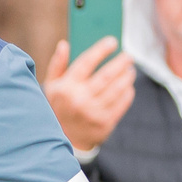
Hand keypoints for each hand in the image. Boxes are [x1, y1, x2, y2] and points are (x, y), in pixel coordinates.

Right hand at [43, 37, 135, 152]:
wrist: (65, 140)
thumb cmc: (59, 107)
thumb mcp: (52, 87)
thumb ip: (57, 65)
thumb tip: (64, 44)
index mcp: (66, 87)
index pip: (86, 62)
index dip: (101, 49)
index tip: (112, 41)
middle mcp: (80, 99)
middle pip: (107, 75)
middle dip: (120, 62)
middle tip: (128, 55)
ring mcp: (93, 112)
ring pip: (117, 88)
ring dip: (127, 76)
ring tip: (130, 69)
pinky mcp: (105, 123)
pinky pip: (122, 103)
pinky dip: (127, 92)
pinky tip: (128, 86)